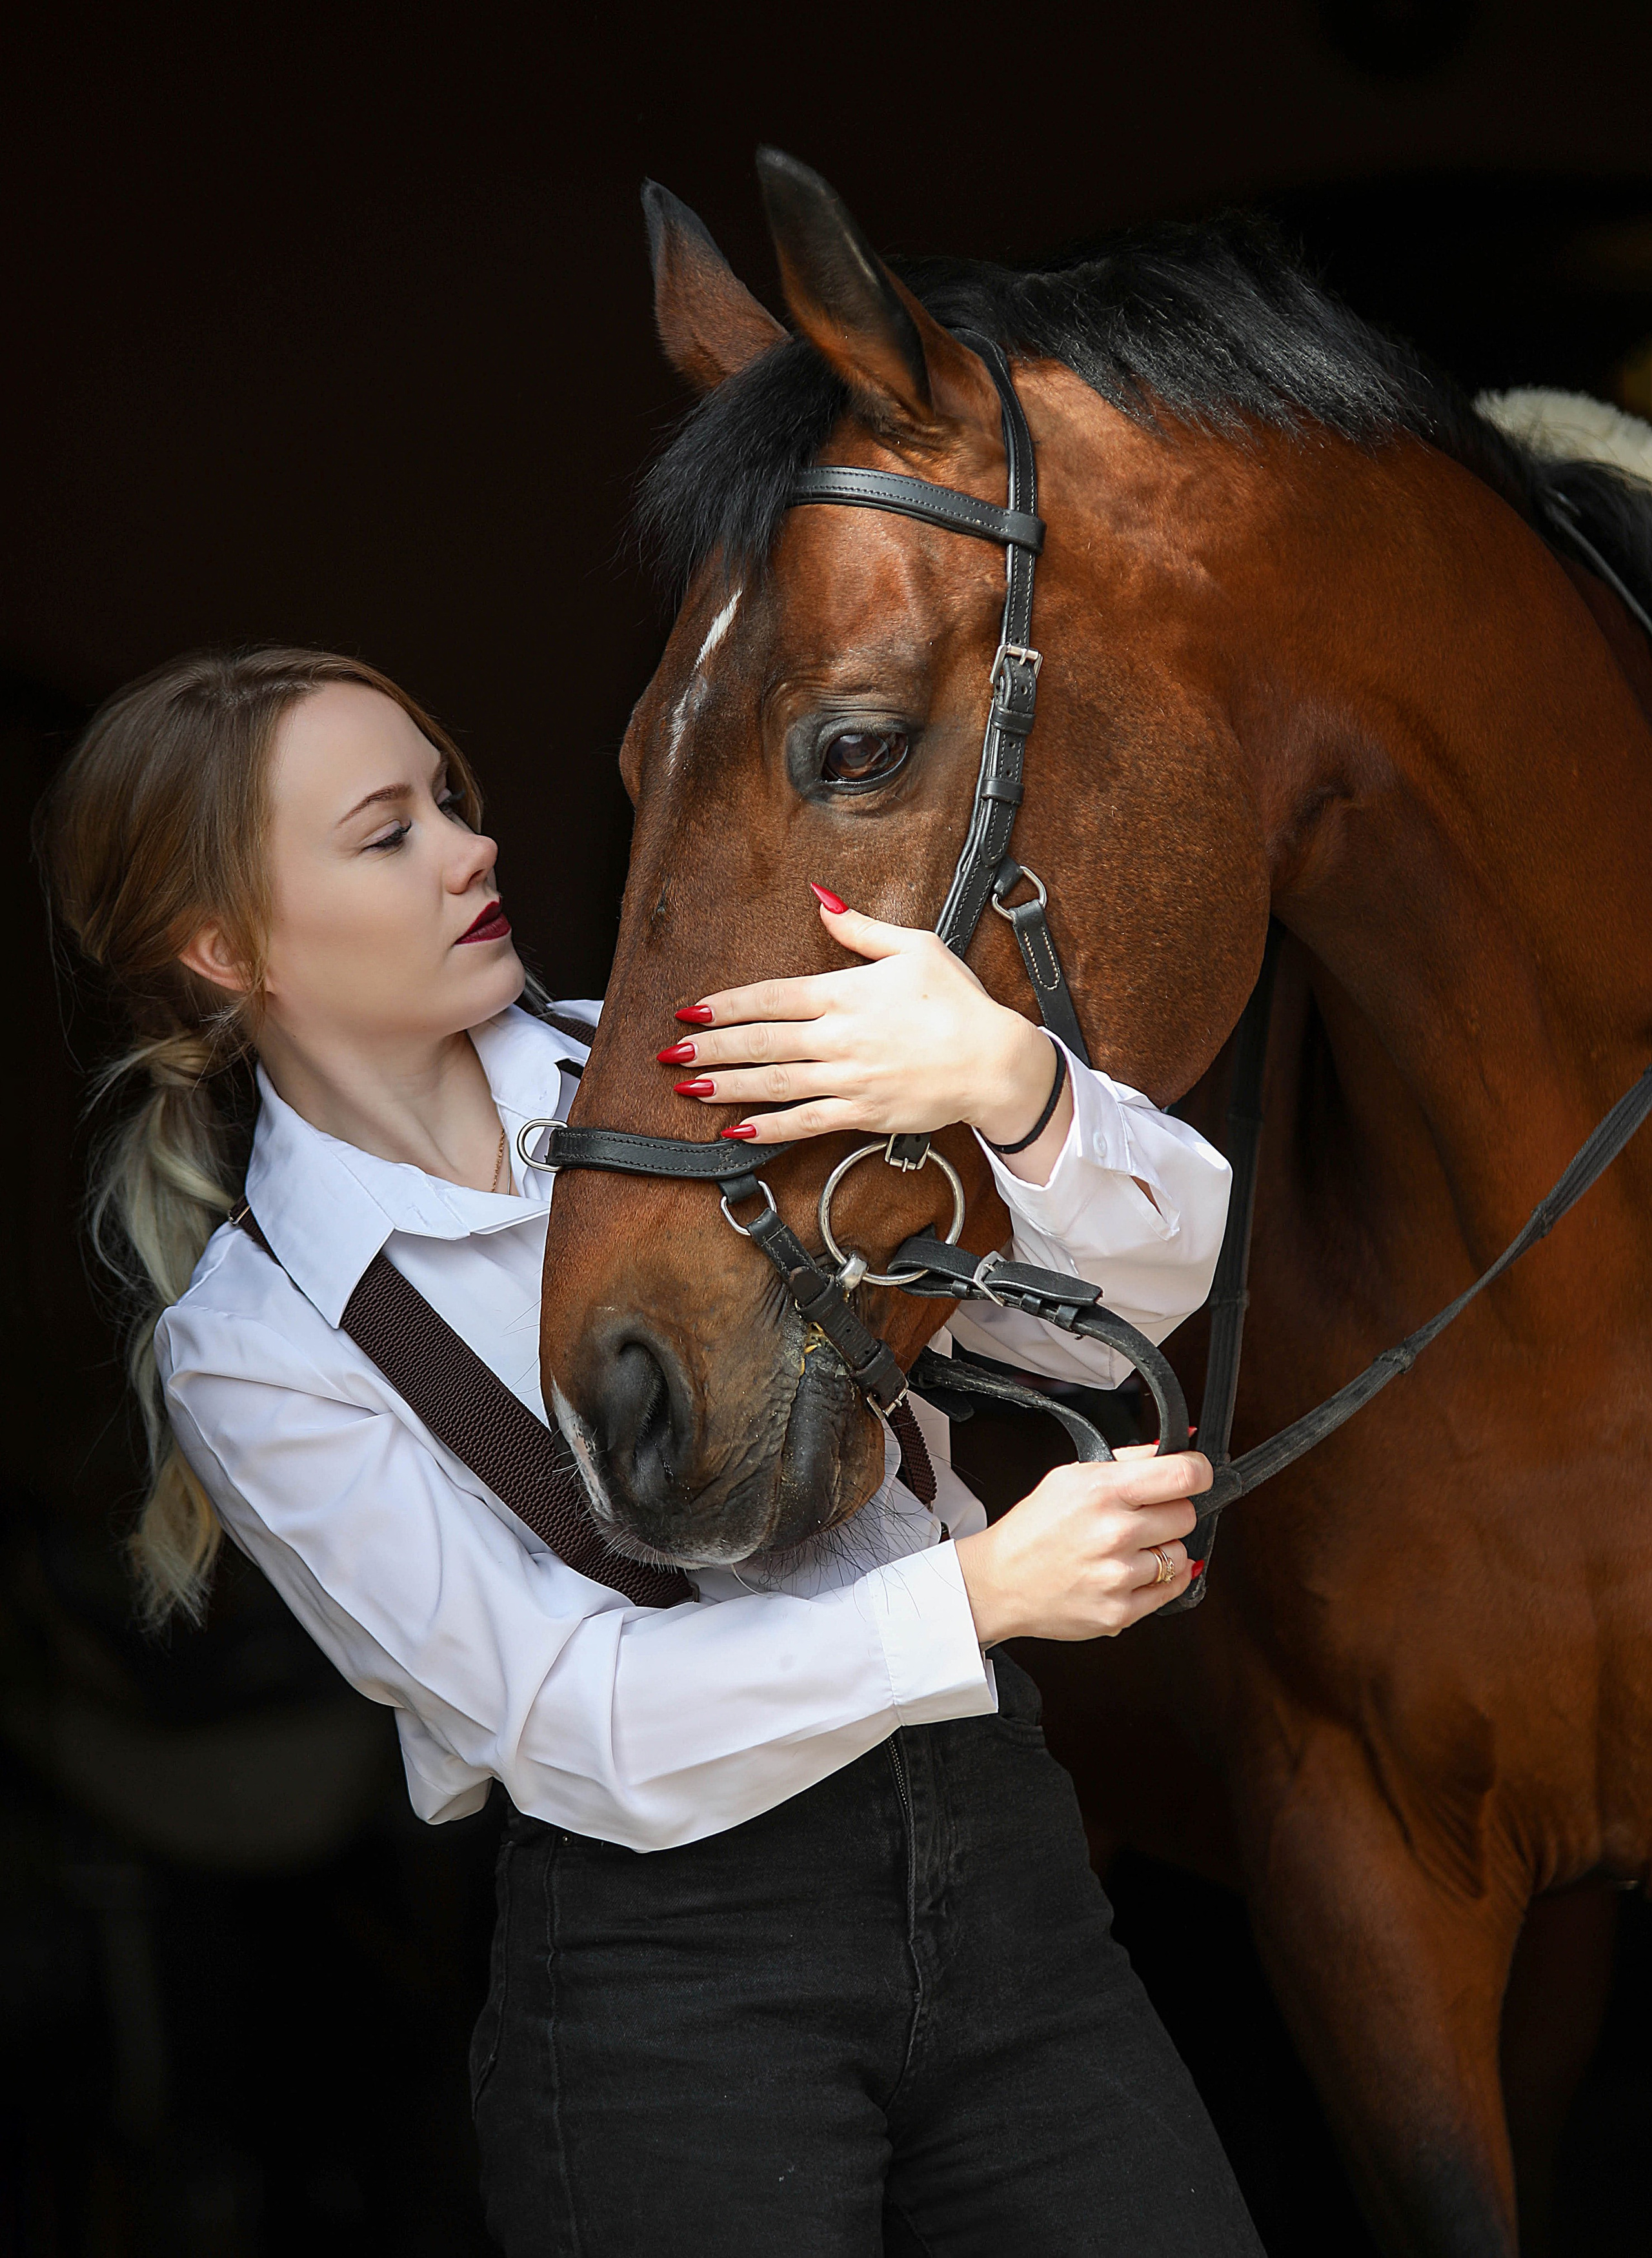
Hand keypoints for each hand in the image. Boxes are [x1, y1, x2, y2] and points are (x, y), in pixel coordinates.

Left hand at [658, 885, 1074, 1176]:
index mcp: (845, 993)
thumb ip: (861, 928)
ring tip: (688, 1090)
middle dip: (711, 1049)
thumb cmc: (959, 1002)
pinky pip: (807, 1122)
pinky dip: (771, 1128)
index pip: (771, 997)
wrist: (995, 1062)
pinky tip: (740, 1131)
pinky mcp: (862, 1113)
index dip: (726, 1005)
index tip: (691, 1012)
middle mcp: (839, 1038)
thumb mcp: (915, 947)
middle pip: (762, 1042)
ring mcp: (849, 1079)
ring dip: (728, 1087)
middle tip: (671, 1055)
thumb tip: (821, 898)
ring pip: (775, 1083)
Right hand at [952, 1447, 1207, 1644]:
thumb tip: (1171, 1449)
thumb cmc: (1033, 1529)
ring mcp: (1118, 1576)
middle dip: (1171, 1512)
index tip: (1195, 1475)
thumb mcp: (1070, 1477)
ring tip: (1125, 1550)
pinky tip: (1130, 1571)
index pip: (1183, 1476)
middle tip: (1142, 1517)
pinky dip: (1158, 1580)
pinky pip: (1171, 1589)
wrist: (999, 1581)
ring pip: (1181, 1554)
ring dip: (1161, 1550)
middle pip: (1186, 1515)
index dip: (1198, 1473)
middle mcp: (1114, 1533)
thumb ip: (1126, 1461)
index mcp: (1103, 1492)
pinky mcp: (1120, 1611)